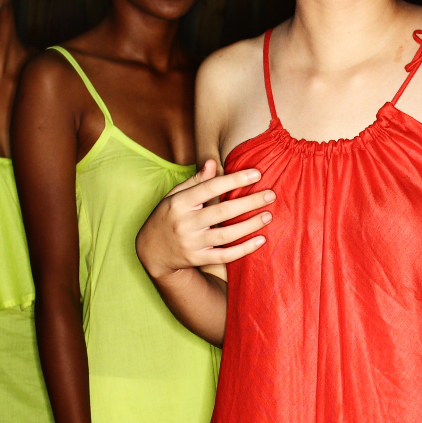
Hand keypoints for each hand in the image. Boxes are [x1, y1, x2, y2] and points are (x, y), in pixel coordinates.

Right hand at [136, 158, 274, 278]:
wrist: (151, 251)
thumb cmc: (167, 216)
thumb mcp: (175, 196)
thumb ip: (195, 181)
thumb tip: (213, 162)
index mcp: (179, 203)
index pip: (210, 188)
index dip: (234, 180)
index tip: (256, 174)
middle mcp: (185, 223)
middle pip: (222, 211)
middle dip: (249, 202)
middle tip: (270, 195)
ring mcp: (191, 243)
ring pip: (226, 235)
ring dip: (249, 225)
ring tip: (268, 216)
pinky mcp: (198, 259)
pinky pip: (225, 256)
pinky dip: (244, 249)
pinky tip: (260, 240)